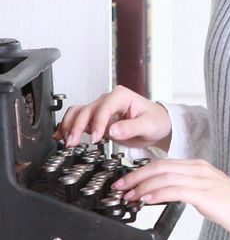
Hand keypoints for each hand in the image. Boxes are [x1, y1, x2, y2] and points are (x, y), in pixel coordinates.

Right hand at [57, 86, 172, 151]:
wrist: (156, 125)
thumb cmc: (155, 121)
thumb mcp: (148, 125)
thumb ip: (131, 127)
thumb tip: (112, 130)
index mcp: (122, 96)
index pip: (104, 107)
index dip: (98, 122)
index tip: (96, 138)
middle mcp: (109, 100)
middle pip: (87, 110)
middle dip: (78, 126)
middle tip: (73, 142)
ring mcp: (101, 109)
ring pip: (78, 112)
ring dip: (70, 125)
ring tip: (67, 141)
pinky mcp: (97, 119)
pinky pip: (78, 119)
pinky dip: (69, 126)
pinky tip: (62, 135)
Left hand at [112, 159, 229, 236]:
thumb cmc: (229, 206)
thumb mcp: (204, 192)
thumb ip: (185, 188)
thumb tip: (162, 193)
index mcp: (197, 166)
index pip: (163, 163)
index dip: (141, 171)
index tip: (127, 180)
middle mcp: (198, 169)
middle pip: (160, 166)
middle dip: (136, 176)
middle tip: (120, 186)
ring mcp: (202, 180)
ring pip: (165, 177)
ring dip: (143, 186)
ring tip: (130, 196)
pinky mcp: (204, 194)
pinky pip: (176, 190)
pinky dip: (158, 193)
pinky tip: (147, 200)